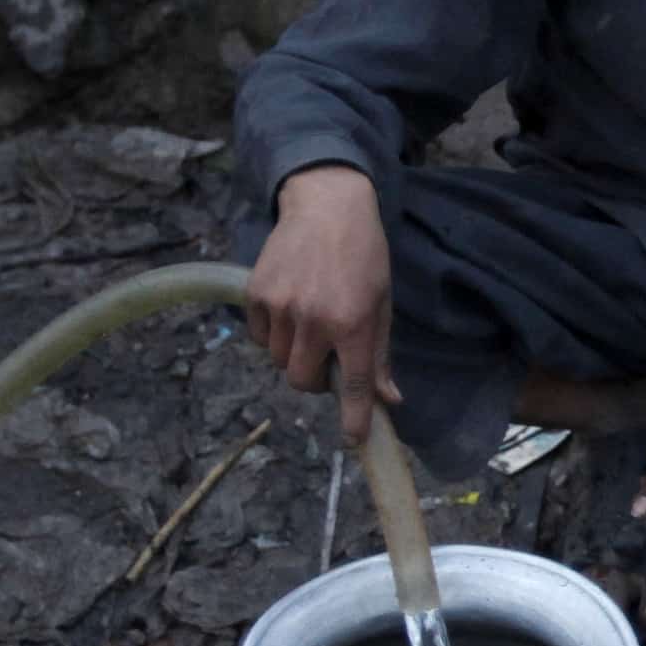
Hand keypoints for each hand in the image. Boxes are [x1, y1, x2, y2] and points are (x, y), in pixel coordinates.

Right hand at [248, 164, 401, 447]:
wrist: (326, 207)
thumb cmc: (363, 255)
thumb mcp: (383, 301)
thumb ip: (380, 353)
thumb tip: (390, 399)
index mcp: (353, 322)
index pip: (355, 383)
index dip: (354, 416)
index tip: (355, 438)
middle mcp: (314, 319)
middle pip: (302, 380)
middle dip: (315, 379)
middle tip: (326, 361)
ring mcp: (280, 307)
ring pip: (277, 360)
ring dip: (292, 355)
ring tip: (308, 326)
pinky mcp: (254, 294)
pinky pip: (256, 336)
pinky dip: (270, 334)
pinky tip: (287, 310)